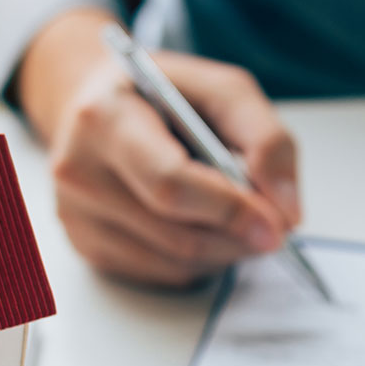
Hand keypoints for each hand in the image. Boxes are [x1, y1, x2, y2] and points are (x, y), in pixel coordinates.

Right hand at [18, 8, 301, 286]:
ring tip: (237, 215)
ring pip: (178, 263)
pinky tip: (202, 225)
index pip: (171, 183)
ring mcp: (77, 217)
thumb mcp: (221, 90)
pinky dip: (201, 260)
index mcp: (106, 118)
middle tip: (275, 224)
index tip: (278, 225)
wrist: (96, 104)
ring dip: (226, 250)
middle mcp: (79, 171)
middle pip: (179, 235)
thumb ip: (265, 139)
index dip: (231, 210)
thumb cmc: (159, 96)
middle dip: (240, 235)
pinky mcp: (87, 248)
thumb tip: (286, 211)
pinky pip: (164, 276)